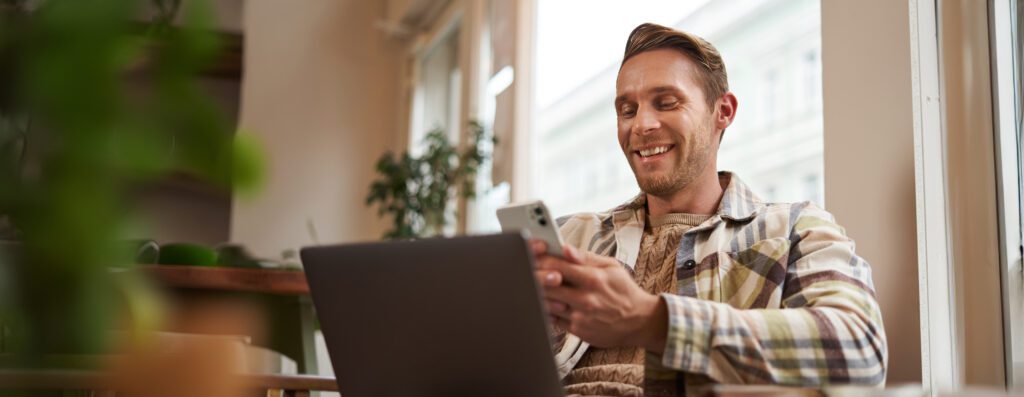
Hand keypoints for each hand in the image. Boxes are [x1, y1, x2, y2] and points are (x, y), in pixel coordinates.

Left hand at [530, 239, 667, 352]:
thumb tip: (565, 248)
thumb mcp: (611, 267)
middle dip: (533, 275)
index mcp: (593, 278)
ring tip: (532, 283)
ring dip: (537, 292)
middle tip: (525, 268)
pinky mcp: (578, 330)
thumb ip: (586, 257)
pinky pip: (553, 318)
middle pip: (547, 285)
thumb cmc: (624, 290)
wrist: (639, 321)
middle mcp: (585, 298)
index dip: (540, 258)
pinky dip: (546, 309)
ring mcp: (580, 316)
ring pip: (547, 302)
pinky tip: (546, 300)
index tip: (532, 252)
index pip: (558, 265)